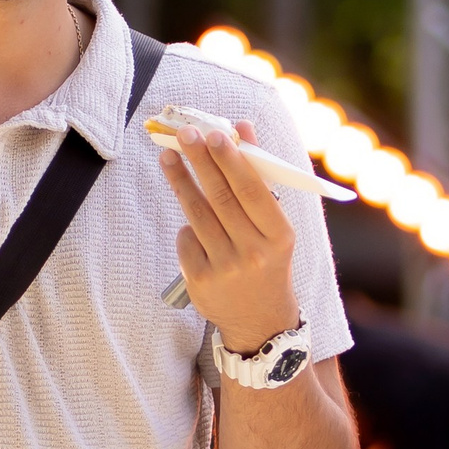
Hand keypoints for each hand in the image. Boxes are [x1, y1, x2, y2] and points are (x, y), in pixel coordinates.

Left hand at [156, 121, 301, 361]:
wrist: (261, 321)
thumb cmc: (268, 260)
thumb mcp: (275, 225)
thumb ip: (259, 176)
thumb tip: (242, 128)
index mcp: (280, 236)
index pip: (252, 190)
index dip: (232, 160)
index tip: (215, 133)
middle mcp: (254, 253)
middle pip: (221, 198)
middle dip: (200, 161)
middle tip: (184, 134)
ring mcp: (225, 269)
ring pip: (197, 215)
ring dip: (180, 181)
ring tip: (167, 157)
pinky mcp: (200, 281)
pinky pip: (186, 240)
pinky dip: (187, 227)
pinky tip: (191, 223)